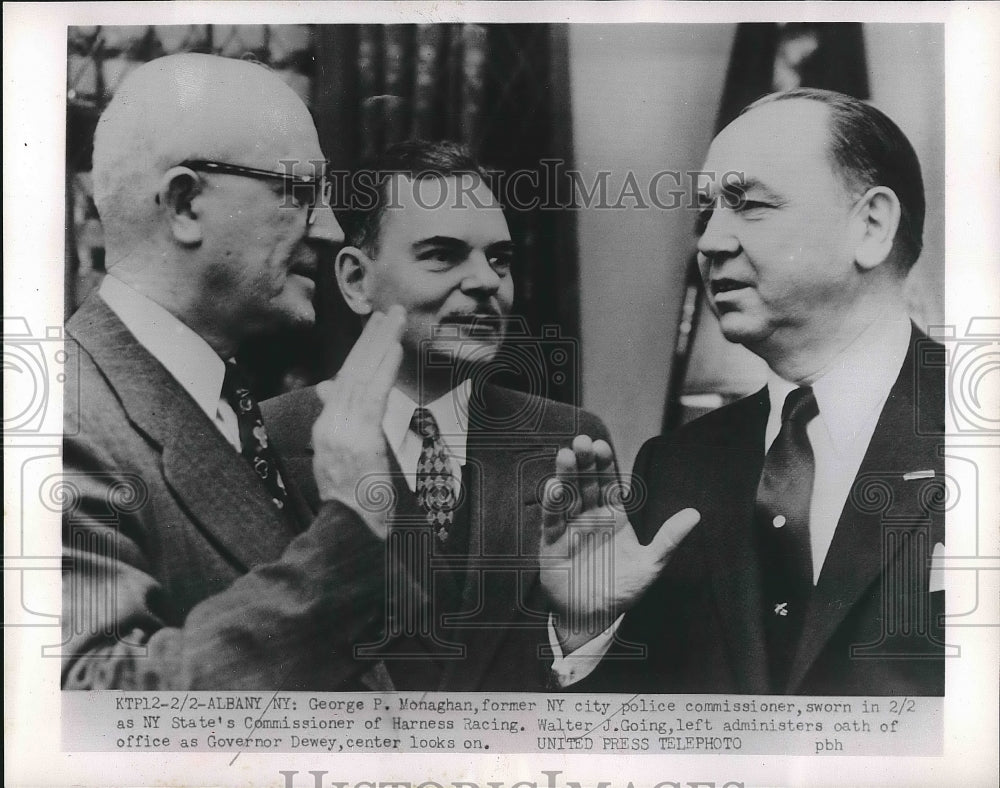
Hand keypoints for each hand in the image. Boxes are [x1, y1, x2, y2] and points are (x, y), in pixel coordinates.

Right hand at [312, 306, 404, 536]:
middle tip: (386, 310)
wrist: (348, 536)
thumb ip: (336, 421)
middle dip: (369, 338)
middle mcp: (329, 426)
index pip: (342, 381)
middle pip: (349, 371)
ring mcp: (341, 433)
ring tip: (392, 318)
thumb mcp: (339, 458)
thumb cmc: (354, 503)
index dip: (359, 352)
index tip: (374, 328)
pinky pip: (371, 396)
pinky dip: (382, 369)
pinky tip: (394, 348)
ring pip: (359, 377)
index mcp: (326, 429)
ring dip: (378, 344)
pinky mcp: (358, 440)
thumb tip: (327, 386)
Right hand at [540, 435, 699, 652]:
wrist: (592, 618)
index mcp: (614, 517)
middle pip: (586, 483)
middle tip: (582, 442)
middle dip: (584, 462)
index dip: (604, 464)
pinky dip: (552, 504)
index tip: (601, 446)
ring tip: (565, 455)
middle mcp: (590, 517)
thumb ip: (669, 539)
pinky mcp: (551, 543)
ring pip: (567, 496)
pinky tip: (554, 488)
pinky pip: (551, 520)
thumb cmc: (622, 590)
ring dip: (566, 475)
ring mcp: (570, 527)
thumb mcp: (650, 565)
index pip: (608, 483)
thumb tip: (695, 514)